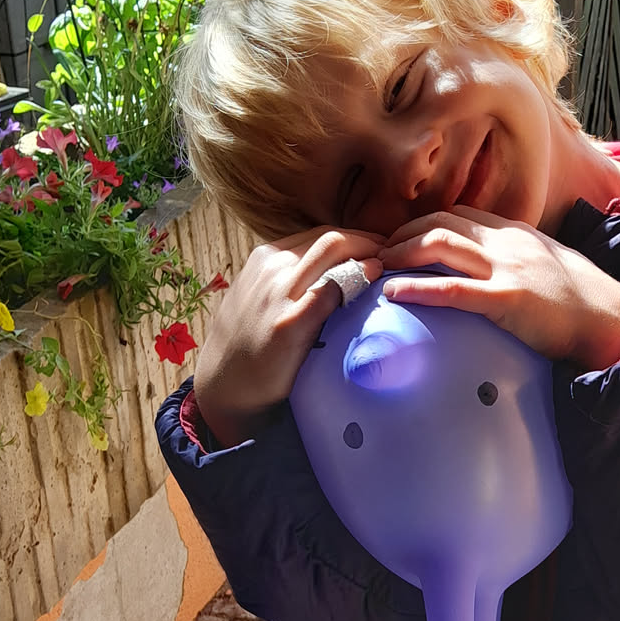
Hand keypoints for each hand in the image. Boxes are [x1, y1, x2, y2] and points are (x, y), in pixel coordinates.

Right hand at [192, 227, 385, 446]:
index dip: (358, 239)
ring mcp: (278, 292)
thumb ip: (294, 280)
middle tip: (396, 257)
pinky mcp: (288, 322)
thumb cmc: (250, 344)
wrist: (223, 386)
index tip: (381, 252)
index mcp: (265, 258)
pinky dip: (357, 278)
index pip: (322, 234)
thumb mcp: (263, 298)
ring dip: (369, 252)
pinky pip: (332, 287)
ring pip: (333, 249)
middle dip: (371, 241)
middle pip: (332, 236)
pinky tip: (375, 280)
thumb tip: (339, 272)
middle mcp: (270, 267)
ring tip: (391, 267)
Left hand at [378, 207, 619, 370]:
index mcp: (515, 233)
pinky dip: (418, 288)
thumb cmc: (581, 301)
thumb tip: (491, 277)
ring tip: (375, 268)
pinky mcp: (507, 299)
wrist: (612, 319)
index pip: (458, 214)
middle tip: (375, 253)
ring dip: (400, 252)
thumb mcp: (546, 268)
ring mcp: (507, 268)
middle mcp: (507, 242)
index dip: (422, 223)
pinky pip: (453, 288)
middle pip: (441, 222)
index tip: (397, 239)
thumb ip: (517, 263)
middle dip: (401, 233)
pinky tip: (393, 295)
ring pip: (440, 244)